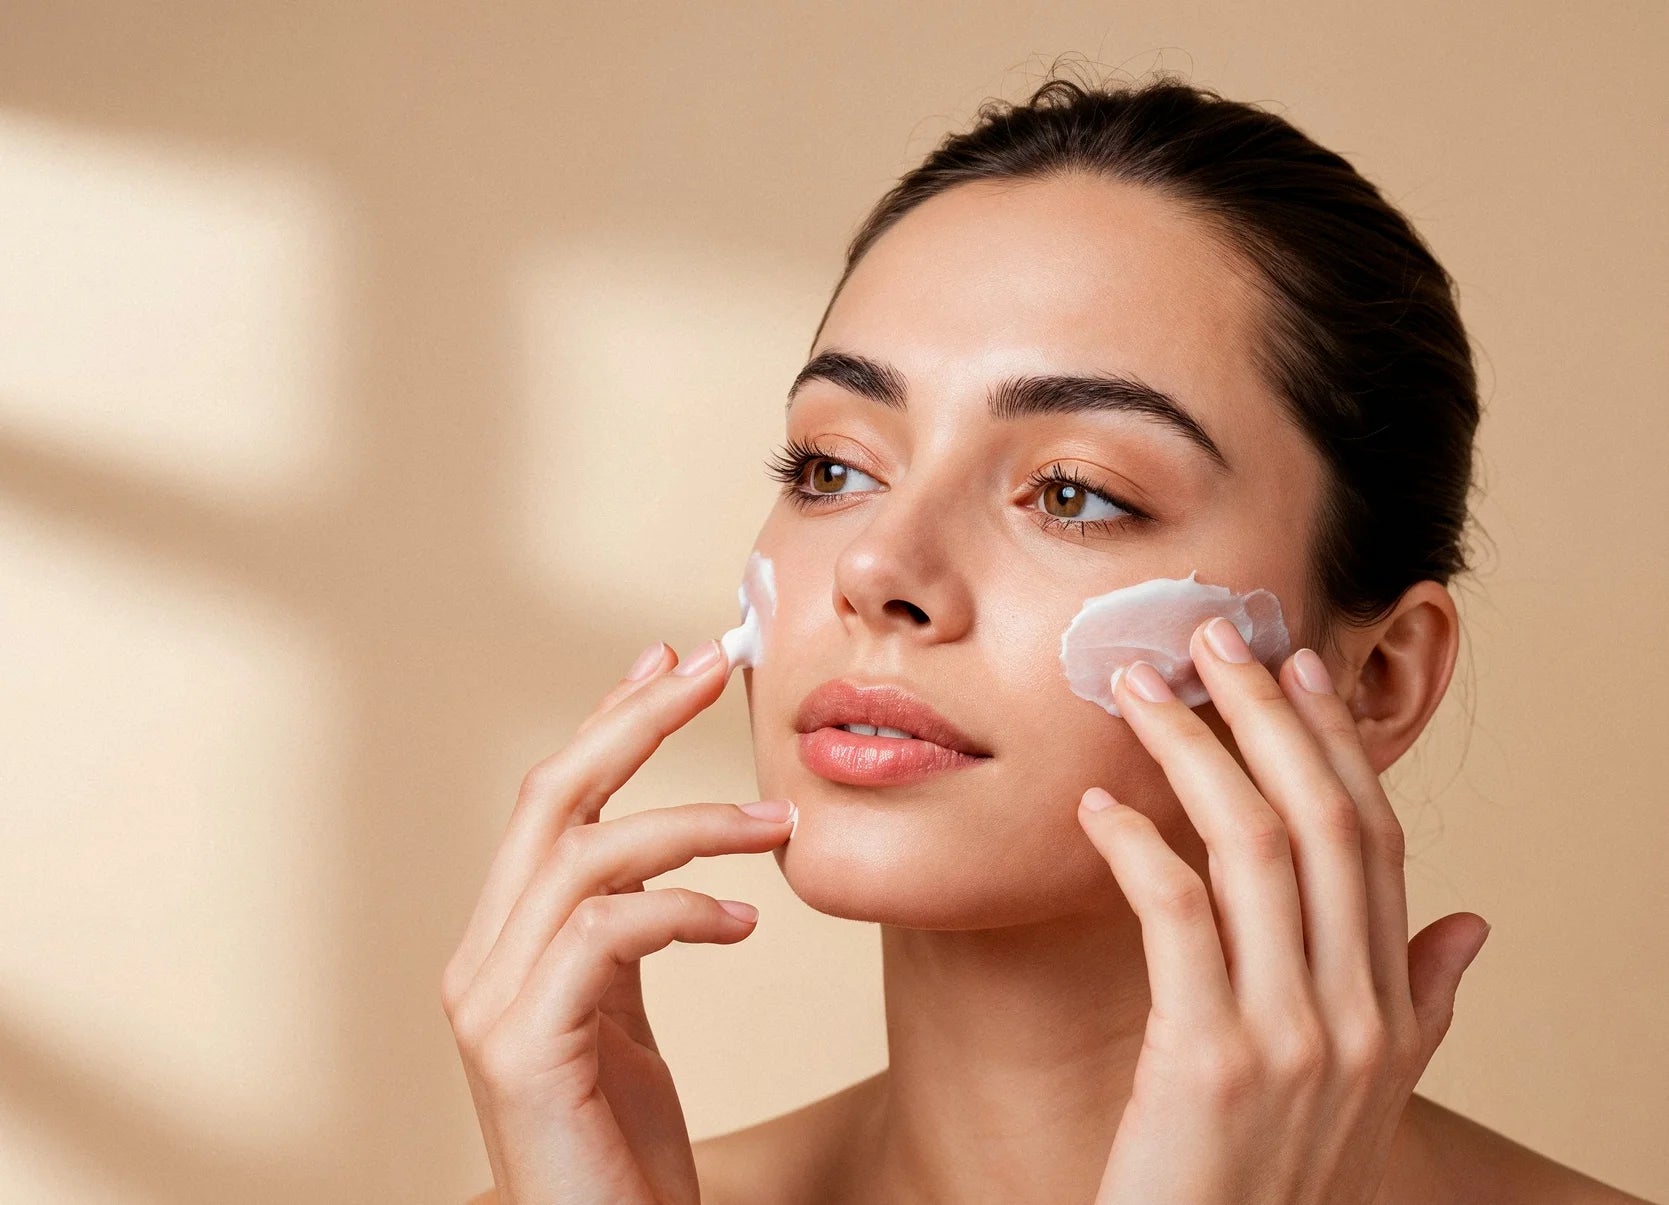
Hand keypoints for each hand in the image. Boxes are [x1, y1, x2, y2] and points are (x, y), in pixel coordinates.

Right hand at [440, 639, 796, 1204]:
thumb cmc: (623, 1152)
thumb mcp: (628, 1017)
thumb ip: (631, 935)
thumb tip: (676, 856)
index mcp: (508, 943)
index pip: (553, 801)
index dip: (609, 718)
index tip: (670, 656)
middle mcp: (483, 960)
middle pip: (552, 796)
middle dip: (637, 718)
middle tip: (719, 663)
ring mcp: (490, 1004)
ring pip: (583, 853)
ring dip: (692, 822)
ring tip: (778, 823)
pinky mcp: (522, 1048)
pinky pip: (602, 935)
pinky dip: (678, 910)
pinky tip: (744, 921)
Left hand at [1076, 617, 1489, 1204]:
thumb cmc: (1270, 1179)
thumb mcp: (1367, 1095)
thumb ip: (1422, 1005)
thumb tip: (1472, 921)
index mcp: (1390, 1007)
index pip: (1372, 838)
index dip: (1333, 741)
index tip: (1292, 666)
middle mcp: (1357, 1012)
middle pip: (1321, 820)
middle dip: (1264, 715)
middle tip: (1208, 637)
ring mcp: (1291, 1036)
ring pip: (1253, 847)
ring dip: (1193, 752)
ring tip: (1137, 692)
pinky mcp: (1210, 1060)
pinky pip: (1177, 916)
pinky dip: (1137, 847)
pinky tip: (1094, 809)